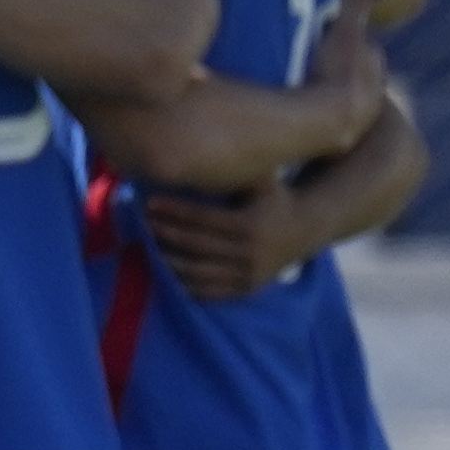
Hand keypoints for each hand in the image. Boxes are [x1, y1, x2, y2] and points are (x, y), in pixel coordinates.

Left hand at [136, 182, 318, 303]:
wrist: (306, 230)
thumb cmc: (275, 199)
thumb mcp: (263, 182)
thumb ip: (236, 172)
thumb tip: (196, 158)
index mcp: (252, 226)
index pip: (204, 220)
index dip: (175, 212)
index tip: (150, 204)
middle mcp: (250, 253)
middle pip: (197, 246)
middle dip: (166, 235)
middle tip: (142, 224)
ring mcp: (248, 275)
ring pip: (198, 272)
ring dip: (168, 261)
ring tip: (147, 248)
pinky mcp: (246, 289)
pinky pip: (208, 291)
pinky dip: (184, 284)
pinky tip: (165, 272)